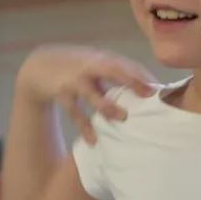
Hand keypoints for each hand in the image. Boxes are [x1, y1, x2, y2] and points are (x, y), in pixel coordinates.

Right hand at [16, 45, 157, 142]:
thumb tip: (148, 87)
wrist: (39, 65)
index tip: (160, 89)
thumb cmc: (78, 66)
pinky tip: (94, 140)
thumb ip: (118, 72)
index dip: (143, 76)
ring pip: (91, 93)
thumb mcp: (96, 63)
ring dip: (107, 106)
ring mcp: (75, 79)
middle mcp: (90, 66)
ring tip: (122, 118)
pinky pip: (74, 113)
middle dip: (131, 81)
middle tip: (149, 95)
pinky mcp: (61, 93)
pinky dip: (84, 127)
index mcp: (102, 59)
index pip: (126, 65)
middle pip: (112, 71)